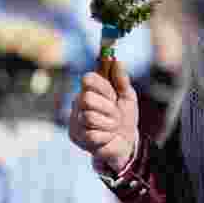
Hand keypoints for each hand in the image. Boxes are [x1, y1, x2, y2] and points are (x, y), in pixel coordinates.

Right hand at [69, 59, 138, 173]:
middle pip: (86, 98)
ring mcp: (75, 120)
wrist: (126, 142)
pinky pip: (93, 135)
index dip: (104, 87)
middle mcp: (78, 103)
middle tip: (116, 114)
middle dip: (108, 108)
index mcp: (90, 90)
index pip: (88, 79)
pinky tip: (108, 137)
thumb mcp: (128, 96)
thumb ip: (122, 80)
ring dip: (109, 123)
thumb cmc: (125, 117)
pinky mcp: (77, 138)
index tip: (114, 95)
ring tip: (113, 126)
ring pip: (90, 118)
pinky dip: (107, 136)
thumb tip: (117, 60)